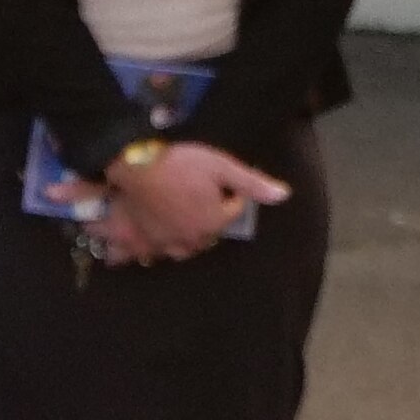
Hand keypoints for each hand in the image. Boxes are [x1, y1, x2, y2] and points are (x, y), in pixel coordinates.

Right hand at [96, 139, 287, 265]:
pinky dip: (152, 252)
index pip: (233, 210)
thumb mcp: (221, 166)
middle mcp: (192, 240)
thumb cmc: (180, 164)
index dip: (232, 193)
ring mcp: (165, 244)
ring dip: (188, 237)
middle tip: (203, 197)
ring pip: (184, 248)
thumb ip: (252, 183)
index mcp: (214, 222)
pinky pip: (147, 255)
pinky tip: (149, 246)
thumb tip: (284, 195)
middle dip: (210, 218)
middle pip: (209, 232)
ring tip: (184, 221)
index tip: (223, 180)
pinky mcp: (142, 243)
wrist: (135, 166)